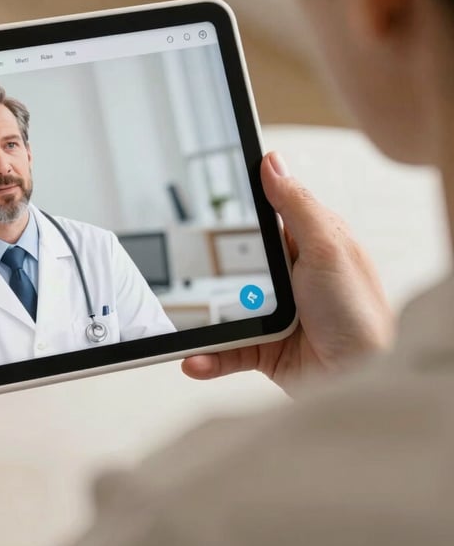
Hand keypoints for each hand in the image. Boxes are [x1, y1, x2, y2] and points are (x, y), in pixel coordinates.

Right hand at [182, 152, 394, 394]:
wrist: (361, 382)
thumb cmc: (359, 315)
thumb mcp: (327, 248)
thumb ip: (296, 206)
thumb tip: (272, 163)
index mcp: (308, 244)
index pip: (267, 214)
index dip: (240, 202)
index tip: (206, 190)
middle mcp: (289, 277)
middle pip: (236, 260)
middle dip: (211, 265)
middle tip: (184, 262)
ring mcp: (272, 313)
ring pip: (223, 306)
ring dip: (203, 318)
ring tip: (184, 319)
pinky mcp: (261, 347)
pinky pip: (224, 348)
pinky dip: (207, 355)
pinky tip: (194, 358)